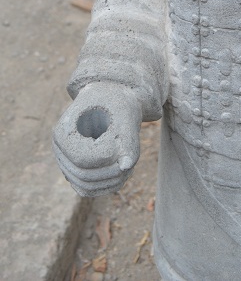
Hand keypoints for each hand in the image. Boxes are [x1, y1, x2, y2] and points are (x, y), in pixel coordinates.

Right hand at [53, 81, 141, 196]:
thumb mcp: (125, 116)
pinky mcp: (78, 171)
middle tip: (132, 163)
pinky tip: (124, 172)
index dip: (107, 159)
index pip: (83, 159)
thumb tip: (127, 166)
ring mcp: (67, 163)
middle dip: (111, 174)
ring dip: (110, 182)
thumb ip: (127, 140)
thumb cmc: (118, 104)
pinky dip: (107, 185)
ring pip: (86, 188)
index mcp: (63, 133)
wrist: (111, 100)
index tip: (125, 148)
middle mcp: (60, 151)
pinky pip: (90, 189)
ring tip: (129, 167)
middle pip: (83, 177)